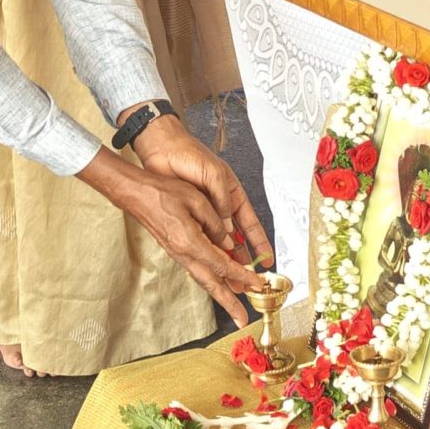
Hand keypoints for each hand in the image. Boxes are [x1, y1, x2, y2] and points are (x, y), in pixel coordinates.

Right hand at [78, 145, 266, 321]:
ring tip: (234, 306)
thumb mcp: (195, 200)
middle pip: (211, 283)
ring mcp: (179, 254)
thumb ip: (214, 222)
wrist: (136, 194)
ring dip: (221, 294)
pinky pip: (198, 269)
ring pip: (204, 279)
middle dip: (229, 303)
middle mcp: (184, 253)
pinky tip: (220, 281)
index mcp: (190, 242)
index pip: (222, 265)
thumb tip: (228, 240)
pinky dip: (212, 279)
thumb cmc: (162, 192)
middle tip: (241, 318)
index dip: (242, 275)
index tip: (257, 283)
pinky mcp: (177, 250)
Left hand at [132, 114, 274, 272]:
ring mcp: (204, 214)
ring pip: (218, 243)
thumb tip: (228, 229)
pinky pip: (200, 239)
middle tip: (249, 278)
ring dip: (225, 260)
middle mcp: (220, 207)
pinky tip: (208, 264)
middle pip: (236, 239)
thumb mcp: (214, 175)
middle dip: (243, 258)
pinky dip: (205, 252)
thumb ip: (222, 201)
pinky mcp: (187, 217)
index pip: (250, 224)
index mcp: (233, 195)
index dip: (259, 242)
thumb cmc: (191, 155)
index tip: (267, 260)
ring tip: (231, 279)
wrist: (162, 149)